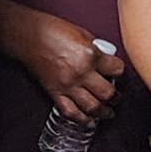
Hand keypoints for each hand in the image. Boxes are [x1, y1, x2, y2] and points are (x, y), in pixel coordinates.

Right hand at [0, 10, 122, 124]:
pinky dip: (82, 120)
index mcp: (90, 55)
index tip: (121, 76)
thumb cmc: (52, 30)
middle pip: (108, 93)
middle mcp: (81, 73)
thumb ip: (95, 50)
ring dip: (104, 113)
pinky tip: (88, 121)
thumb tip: (105, 61)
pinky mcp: (55, 92)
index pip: (117, 70)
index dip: (122, 74)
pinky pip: (71, 112)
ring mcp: (68, 85)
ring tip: (108, 113)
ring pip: (92, 107)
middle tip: (118, 98)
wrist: (28, 35)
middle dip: (116, 97)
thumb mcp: (82, 34)